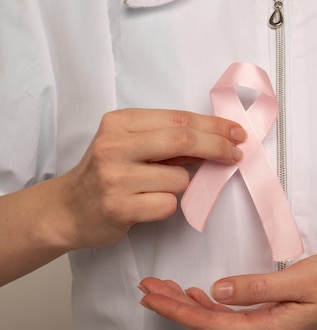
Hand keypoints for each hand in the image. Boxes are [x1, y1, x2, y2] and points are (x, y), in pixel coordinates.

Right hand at [58, 108, 245, 248]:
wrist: (67, 209)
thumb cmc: (108, 174)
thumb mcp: (132, 145)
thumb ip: (169, 140)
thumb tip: (218, 138)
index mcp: (119, 122)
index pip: (179, 119)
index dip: (214, 126)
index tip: (237, 133)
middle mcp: (114, 146)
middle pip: (183, 140)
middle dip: (218, 146)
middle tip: (237, 153)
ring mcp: (115, 177)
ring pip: (179, 179)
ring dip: (180, 185)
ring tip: (154, 189)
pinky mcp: (118, 207)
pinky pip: (167, 205)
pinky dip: (166, 206)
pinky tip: (145, 205)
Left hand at [138, 247, 316, 329]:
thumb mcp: (299, 278)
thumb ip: (255, 287)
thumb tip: (216, 291)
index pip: (211, 324)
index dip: (176, 311)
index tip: (151, 296)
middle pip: (209, 329)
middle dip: (176, 309)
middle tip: (149, 288)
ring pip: (220, 328)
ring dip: (192, 310)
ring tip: (167, 289)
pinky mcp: (278, 326)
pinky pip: (235, 324)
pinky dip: (213, 310)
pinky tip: (203, 295)